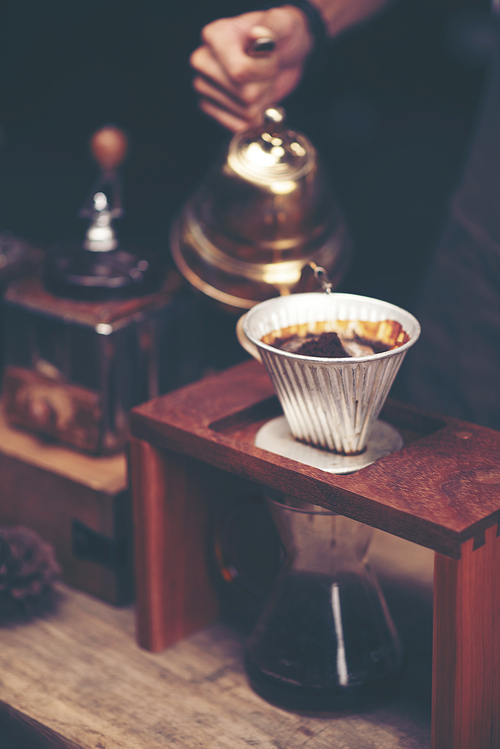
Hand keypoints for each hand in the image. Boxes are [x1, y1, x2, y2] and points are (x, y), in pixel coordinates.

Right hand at [190, 6, 313, 131]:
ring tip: (260, 81)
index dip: (265, 69)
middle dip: (265, 85)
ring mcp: (203, 86)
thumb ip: (273, 26)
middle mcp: (203, 61)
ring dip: (262, 100)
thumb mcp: (284, 23)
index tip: (271, 54)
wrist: (283, 54)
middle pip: (245, 95)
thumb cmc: (281, 37)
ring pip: (246, 112)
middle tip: (266, 69)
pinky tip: (254, 98)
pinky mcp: (209, 108)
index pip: (240, 72)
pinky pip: (239, 127)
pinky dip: (255, 117)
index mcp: (215, 36)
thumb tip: (257, 35)